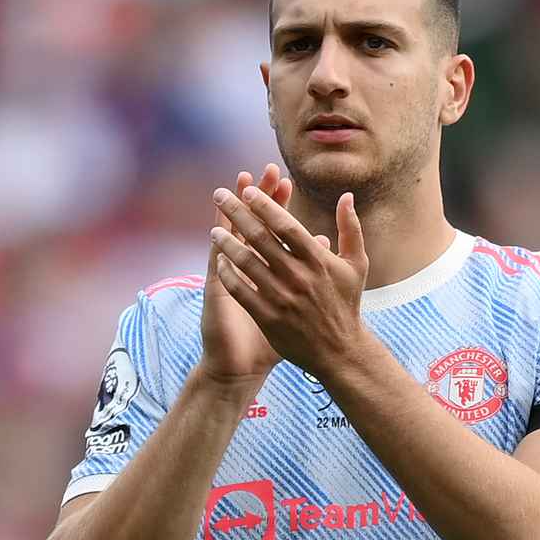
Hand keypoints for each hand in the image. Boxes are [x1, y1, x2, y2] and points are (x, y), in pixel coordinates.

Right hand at [198, 164, 294, 390]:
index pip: (273, 227)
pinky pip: (217, 267)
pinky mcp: (216, 292)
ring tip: (235, 188)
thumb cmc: (272, 338)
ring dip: (233, 212)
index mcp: (266, 267)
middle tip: (264, 172)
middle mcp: (246, 267)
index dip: (278, 204)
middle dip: (258, 198)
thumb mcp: (296, 304)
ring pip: (230, 236)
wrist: (241, 367)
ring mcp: (228, 277)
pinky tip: (218, 229)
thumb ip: (310, 272)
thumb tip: (324, 242)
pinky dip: (218, 248)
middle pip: (252, 223)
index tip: (286, 181)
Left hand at [208, 184, 368, 376]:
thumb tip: (347, 196)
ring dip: (227, 243)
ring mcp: (282, 298)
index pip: (286, 225)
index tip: (247, 191)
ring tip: (214, 230)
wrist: (339, 352)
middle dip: (237, 213)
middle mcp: (299, 277)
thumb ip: (351, 229)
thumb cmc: (347, 304)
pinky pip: (242, 291)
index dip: (265, 205)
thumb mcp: (357, 265)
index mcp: (318, 260)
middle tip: (219, 196)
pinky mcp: (269, 318)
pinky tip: (219, 262)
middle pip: (261, 238)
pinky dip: (228, 275)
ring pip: (247, 263)